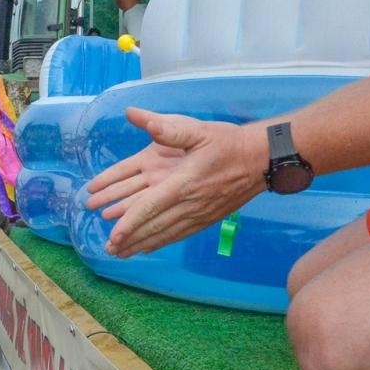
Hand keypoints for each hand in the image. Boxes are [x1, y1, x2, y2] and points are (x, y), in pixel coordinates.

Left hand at [84, 107, 265, 256]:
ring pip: (166, 234)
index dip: (130, 223)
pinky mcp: (207, 218)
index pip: (150, 207)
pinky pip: (180, 234)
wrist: (261, 160)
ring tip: (122, 254)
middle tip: (108, 249)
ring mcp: (199, 214)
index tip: (114, 236)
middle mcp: (189, 204)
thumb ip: (167, 128)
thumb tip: (134, 115)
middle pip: (154, 227)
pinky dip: (162, 242)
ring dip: (142, 244)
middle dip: (130, 239)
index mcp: (183, 184)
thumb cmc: (228, 143)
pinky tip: (150, 247)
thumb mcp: (198, 131)